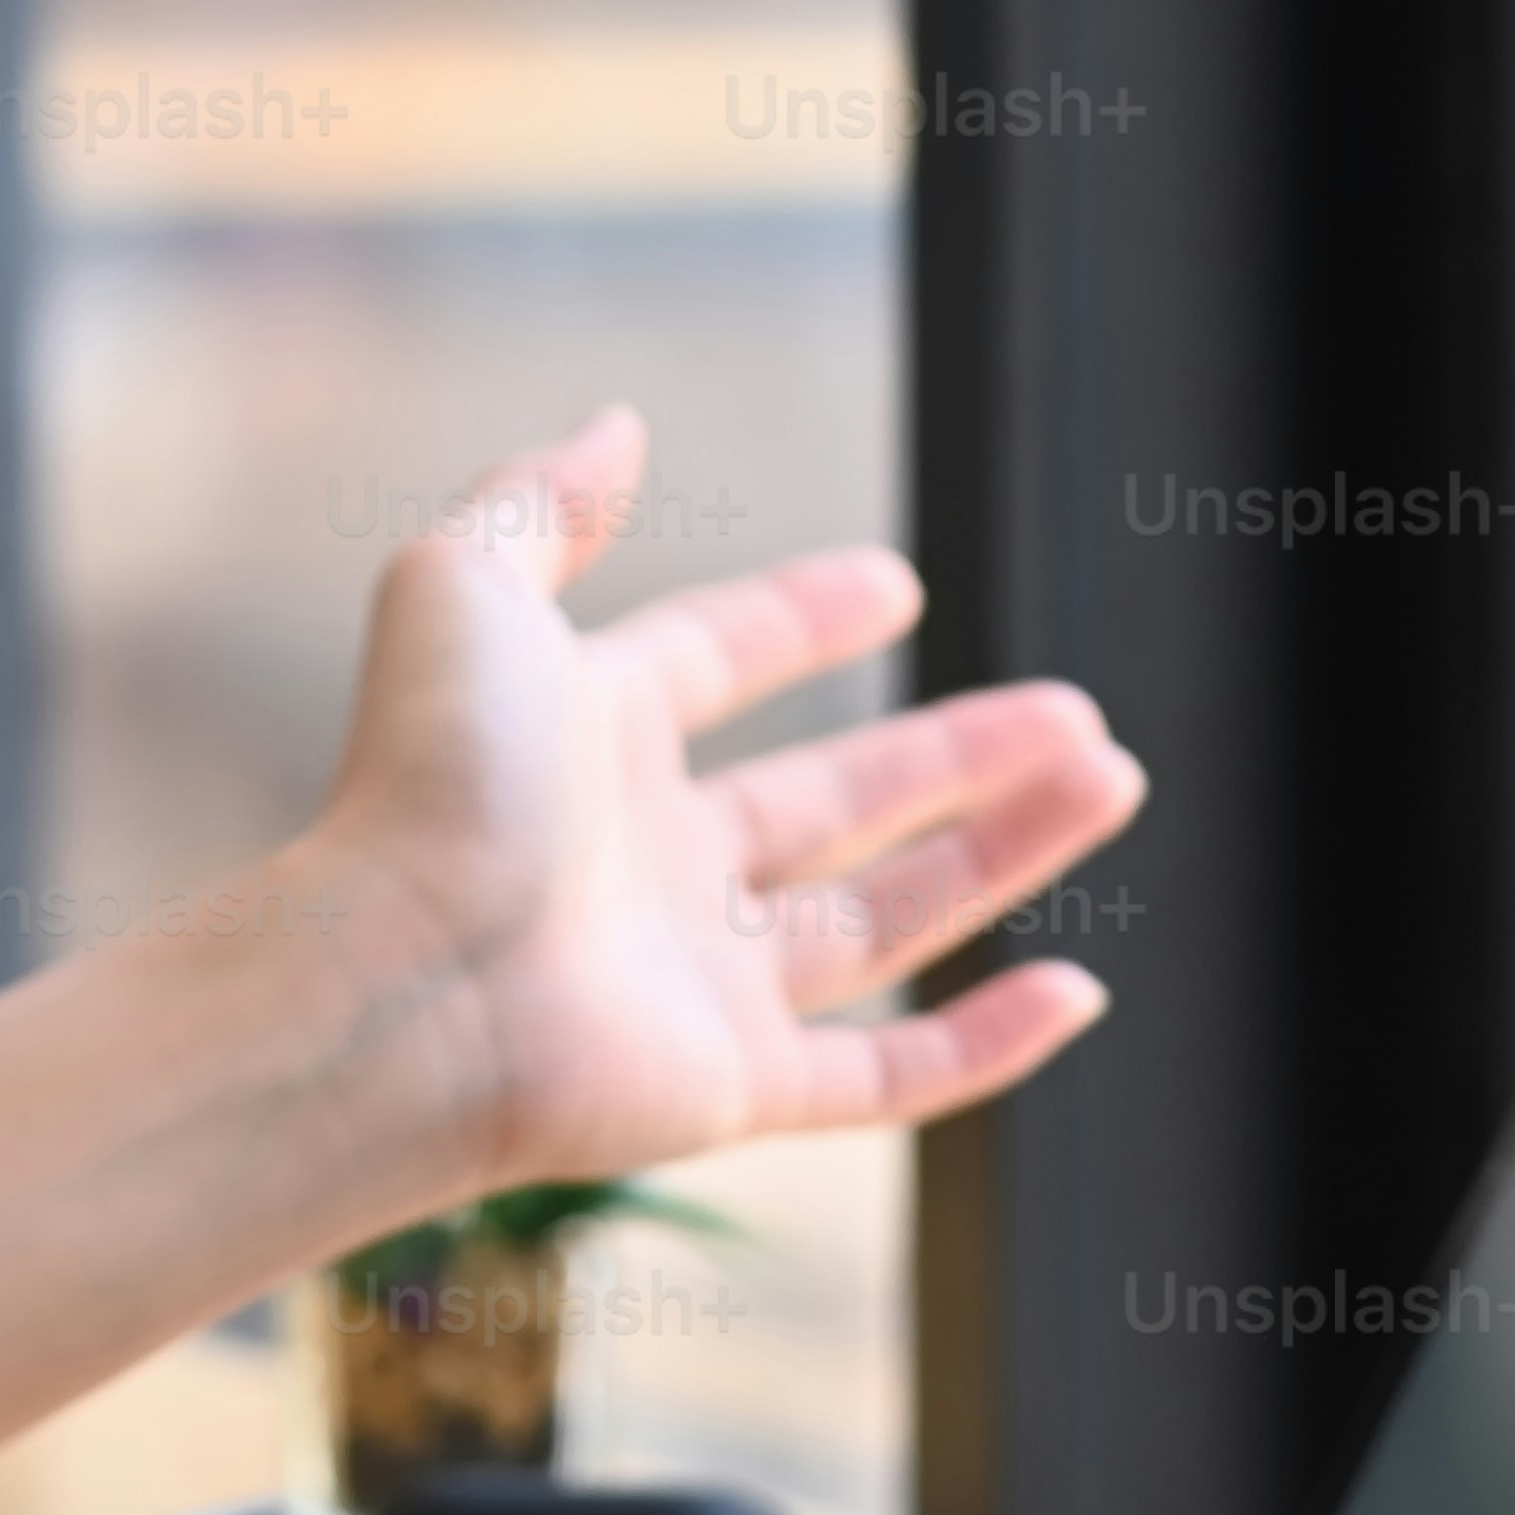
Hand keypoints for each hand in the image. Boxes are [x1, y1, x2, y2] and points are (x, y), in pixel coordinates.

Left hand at [312, 408, 1147, 1191]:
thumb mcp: (465, 586)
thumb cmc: (425, 781)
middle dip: (961, 752)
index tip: (899, 585)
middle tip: (1077, 715)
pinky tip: (1076, 990)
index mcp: (592, 736)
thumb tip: (621, 424)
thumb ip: (537, 500)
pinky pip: (888, 1076)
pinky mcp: (734, 1089)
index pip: (720, 658)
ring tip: (1109, 782)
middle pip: (837, 797)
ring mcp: (699, 980)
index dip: (804, 616)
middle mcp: (650, 859)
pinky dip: (986, 1045)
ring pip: (888, 920)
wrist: (405, 984)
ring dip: (1002, 853)